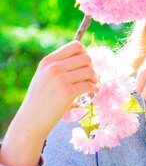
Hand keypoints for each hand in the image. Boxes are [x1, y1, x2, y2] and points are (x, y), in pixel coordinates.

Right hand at [0, 41, 97, 165]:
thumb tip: (87, 58)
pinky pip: (90, 85)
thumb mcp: (45, 76)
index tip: (84, 66)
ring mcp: (60, 79)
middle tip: (89, 79)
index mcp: (48, 60)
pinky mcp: (67, 92)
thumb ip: (60, 65)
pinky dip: (95, 89)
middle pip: (87, 58)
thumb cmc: (42, 99)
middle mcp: (53, 67)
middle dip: (92, 68)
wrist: (31, 120)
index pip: (76, 46)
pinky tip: (93, 93)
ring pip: (90, 71)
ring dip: (94, 79)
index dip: (85, 54)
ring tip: (90, 86)